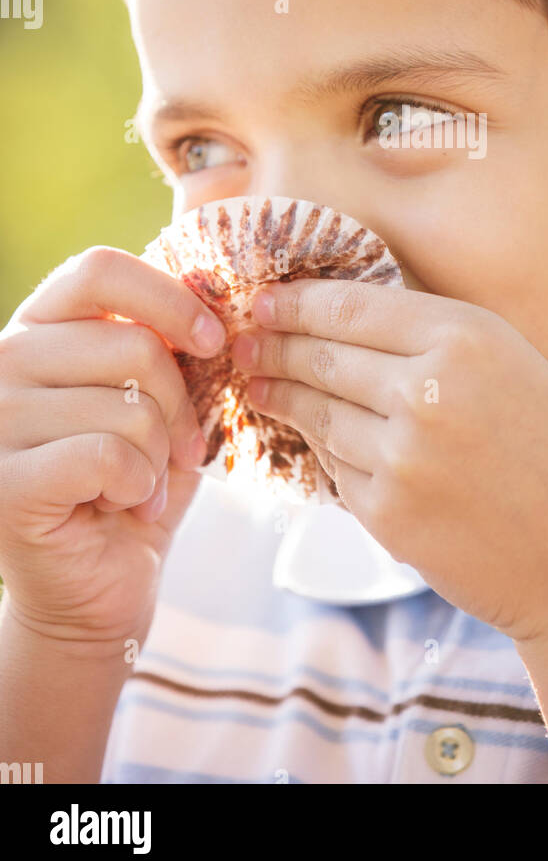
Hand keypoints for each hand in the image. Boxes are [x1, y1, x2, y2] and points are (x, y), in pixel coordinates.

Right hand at [0, 246, 225, 645]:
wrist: (97, 589)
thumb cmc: (134, 482)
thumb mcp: (159, 400)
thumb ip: (171, 343)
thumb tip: (214, 290)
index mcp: (38, 327)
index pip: (100, 270)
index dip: (169, 298)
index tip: (211, 340)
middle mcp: (0, 361)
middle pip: (132, 345)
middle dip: (178, 405)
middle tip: (176, 449)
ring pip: (126, 407)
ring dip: (156, 456)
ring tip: (137, 484)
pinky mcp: (4, 484)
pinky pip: (107, 455)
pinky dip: (136, 486)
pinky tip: (118, 504)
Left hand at [232, 278, 547, 643]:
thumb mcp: (514, 365)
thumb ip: (439, 342)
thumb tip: (351, 320)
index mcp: (466, 337)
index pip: (351, 307)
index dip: (297, 303)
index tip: (265, 301)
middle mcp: (429, 390)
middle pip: (322, 357)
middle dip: (273, 347)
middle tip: (242, 342)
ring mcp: (403, 457)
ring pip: (320, 416)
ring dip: (283, 400)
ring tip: (259, 387)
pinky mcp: (389, 516)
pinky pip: (338, 472)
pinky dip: (327, 455)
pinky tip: (315, 443)